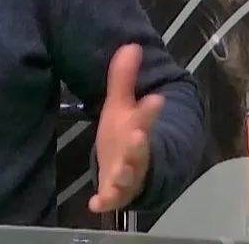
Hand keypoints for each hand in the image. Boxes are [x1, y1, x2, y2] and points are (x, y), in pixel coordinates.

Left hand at [90, 45, 163, 212]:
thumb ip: (123, 78)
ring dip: (124, 174)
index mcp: (139, 128)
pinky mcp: (115, 192)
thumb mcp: (121, 105)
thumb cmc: (125, 133)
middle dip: (139, 143)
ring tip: (117, 172)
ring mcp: (127, 174)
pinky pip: (111, 199)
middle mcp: (136, 152)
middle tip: (137, 135)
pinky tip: (94, 204)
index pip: (146, 116)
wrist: (131, 168)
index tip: (154, 99)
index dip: (150, 109)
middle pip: (140, 149)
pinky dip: (105, 201)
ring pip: (129, 176)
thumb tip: (130, 45)